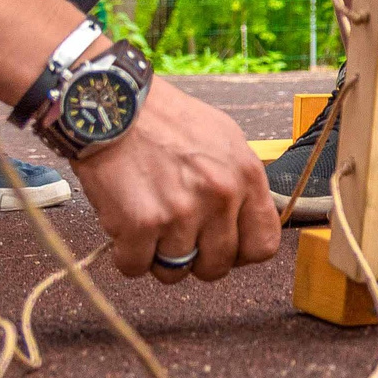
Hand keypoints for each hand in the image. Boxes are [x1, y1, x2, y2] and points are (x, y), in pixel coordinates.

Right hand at [74, 76, 280, 282]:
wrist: (114, 105)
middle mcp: (219, 196)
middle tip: (177, 236)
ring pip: (175, 272)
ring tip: (148, 224)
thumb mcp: (224, 138)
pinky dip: (125, 255)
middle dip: (196, 259)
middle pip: (218, 266)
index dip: (241, 253)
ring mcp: (180, 213)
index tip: (221, 246)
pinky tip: (124, 226)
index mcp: (245, 175)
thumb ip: (240, 182)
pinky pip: (134, 267)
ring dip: (158, 256)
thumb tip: (246, 220)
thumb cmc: (164, 119)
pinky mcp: (140, 224)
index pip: (263, 245)